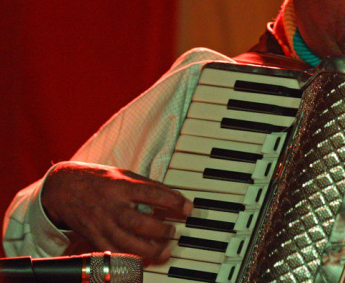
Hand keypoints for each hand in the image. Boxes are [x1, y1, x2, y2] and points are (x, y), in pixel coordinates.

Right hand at [41, 161, 192, 263]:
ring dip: (148, 250)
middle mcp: (111, 206)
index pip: (152, 194)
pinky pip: (112, 253)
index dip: (173, 202)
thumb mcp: (125, 175)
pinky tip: (143, 260)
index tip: (188, 209)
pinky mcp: (94, 237)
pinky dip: (129, 260)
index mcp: (122, 186)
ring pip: (125, 243)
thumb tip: (175, 199)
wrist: (64, 188)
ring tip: (164, 251)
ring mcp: (101, 224)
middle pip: (137, 222)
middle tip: (173, 232)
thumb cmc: (100, 180)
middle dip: (160, 230)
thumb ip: (149, 187)